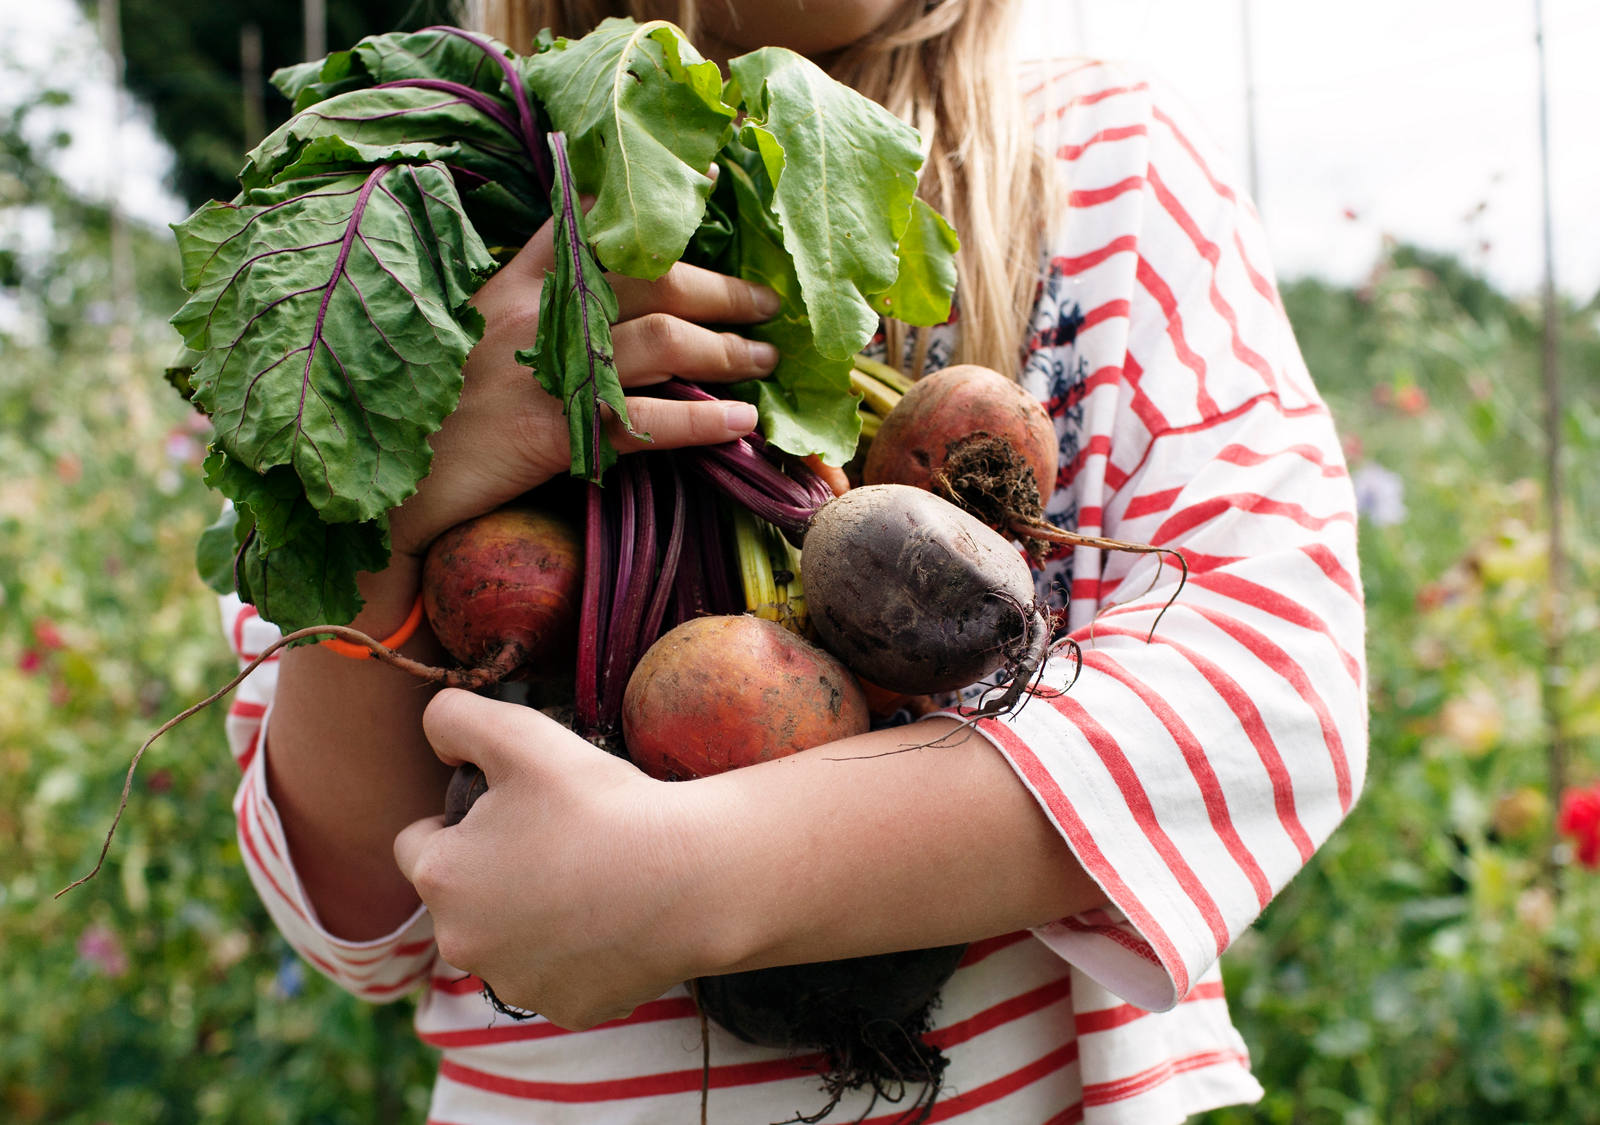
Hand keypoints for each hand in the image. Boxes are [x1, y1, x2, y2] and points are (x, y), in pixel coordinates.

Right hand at [387, 216, 781, 560]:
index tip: (708, 186)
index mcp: (512, 282)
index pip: (591, 224)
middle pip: (651, 279)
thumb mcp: (469, 334)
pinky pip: (647, 422)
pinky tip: (739, 423)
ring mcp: (545, 371)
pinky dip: (702, 423)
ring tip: (766, 361)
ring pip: (663, 342)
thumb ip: (528, 307)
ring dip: (728, 350)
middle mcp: (534, 314)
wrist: (385, 484)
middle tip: (766, 303)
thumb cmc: (433, 411)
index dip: (655, 208)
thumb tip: (602, 303)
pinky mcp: (552, 433)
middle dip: (721, 289)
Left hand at [393, 690, 728, 1028]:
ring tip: (587, 878)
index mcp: (441, 877)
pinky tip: (612, 919)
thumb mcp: (521, 734)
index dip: (458, 820)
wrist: (691, 878)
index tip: (510, 810)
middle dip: (491, 871)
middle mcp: (462, 943)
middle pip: (461, 898)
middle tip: (555, 840)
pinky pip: (557, 974)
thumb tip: (435, 732)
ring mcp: (515, 984)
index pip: (416, 844)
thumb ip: (454, 717)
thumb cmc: (602, 804)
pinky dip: (576, 952)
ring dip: (529, 915)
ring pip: (506, 940)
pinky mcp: (566, 1009)